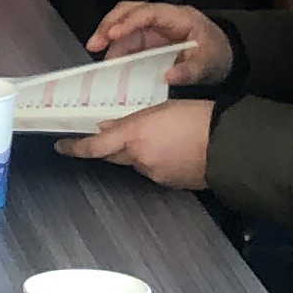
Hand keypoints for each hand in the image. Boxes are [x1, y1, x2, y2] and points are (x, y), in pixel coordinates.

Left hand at [65, 96, 211, 185]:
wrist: (231, 146)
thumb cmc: (201, 119)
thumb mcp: (163, 108)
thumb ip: (132, 120)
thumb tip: (110, 127)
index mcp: (136, 136)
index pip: (96, 146)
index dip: (76, 147)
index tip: (61, 146)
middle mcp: (140, 159)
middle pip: (113, 155)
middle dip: (108, 146)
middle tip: (108, 135)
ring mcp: (154, 174)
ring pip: (135, 162)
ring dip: (137, 151)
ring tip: (158, 136)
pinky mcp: (169, 183)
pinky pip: (153, 170)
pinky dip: (155, 160)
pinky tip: (171, 149)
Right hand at [84, 0, 229, 85]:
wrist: (223, 58)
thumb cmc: (216, 55)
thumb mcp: (207, 65)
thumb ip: (189, 71)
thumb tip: (168, 76)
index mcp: (178, 17)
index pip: (148, 12)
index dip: (128, 21)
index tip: (112, 34)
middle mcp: (162, 18)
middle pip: (129, 11)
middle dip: (109, 25)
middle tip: (95, 44)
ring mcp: (154, 28)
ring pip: (125, 24)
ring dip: (109, 38)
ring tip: (97, 55)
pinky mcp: (149, 40)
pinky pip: (128, 41)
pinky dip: (117, 50)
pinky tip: (110, 64)